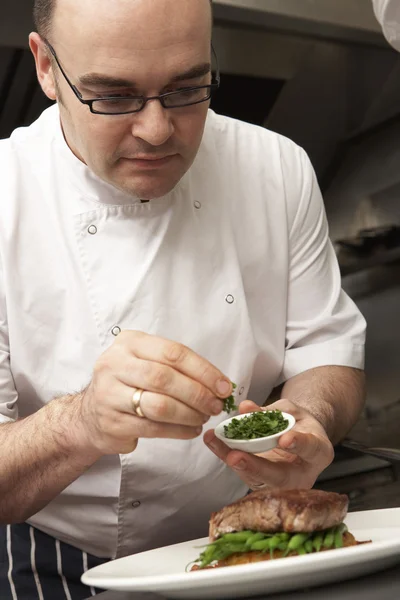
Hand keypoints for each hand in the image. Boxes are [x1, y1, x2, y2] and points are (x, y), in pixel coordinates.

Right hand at [74, 331, 231, 454]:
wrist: (89, 414)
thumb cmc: (128, 383)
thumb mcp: (146, 361)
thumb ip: (176, 366)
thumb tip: (219, 383)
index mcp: (129, 343)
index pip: (172, 353)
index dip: (203, 370)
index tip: (223, 386)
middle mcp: (114, 364)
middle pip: (165, 378)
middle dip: (197, 393)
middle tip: (215, 405)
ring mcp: (109, 394)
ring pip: (159, 405)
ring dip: (189, 414)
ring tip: (203, 417)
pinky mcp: (111, 423)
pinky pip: (153, 428)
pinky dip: (179, 431)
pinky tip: (191, 429)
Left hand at [204, 399, 333, 489]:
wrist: (300, 438)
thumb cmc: (300, 423)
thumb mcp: (291, 410)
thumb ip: (271, 410)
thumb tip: (245, 408)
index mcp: (319, 452)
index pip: (310, 450)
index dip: (298, 445)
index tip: (285, 439)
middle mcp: (302, 474)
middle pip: (279, 476)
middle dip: (255, 466)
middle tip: (236, 456)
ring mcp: (282, 483)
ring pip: (256, 477)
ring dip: (233, 460)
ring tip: (215, 442)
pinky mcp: (263, 482)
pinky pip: (244, 472)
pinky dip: (226, 456)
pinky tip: (213, 442)